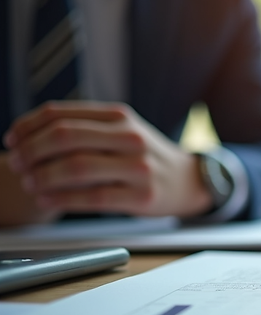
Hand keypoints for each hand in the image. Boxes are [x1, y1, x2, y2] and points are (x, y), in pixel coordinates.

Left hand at [3, 101, 212, 216]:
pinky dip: (62, 199)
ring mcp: (138, 167)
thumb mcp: (122, 130)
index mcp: (119, 116)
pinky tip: (46, 199)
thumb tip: (30, 135)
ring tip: (31, 184)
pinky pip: (92, 197)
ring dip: (43, 177)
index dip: (27, 126)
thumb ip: (85, 128)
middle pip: (65, 138)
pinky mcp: (142, 196)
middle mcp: (130, 137)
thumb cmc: (146, 157)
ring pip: (76, 167)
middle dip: (32, 152)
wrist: (189, 180)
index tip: (12, 140)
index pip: (61, 114)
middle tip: (18, 165)